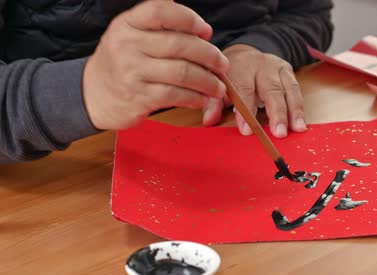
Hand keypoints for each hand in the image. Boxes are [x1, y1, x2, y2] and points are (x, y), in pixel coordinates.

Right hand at [83, 0, 228, 129]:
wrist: (94, 94)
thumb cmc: (122, 62)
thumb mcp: (131, 34)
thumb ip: (159, 25)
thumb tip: (200, 26)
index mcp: (127, 24)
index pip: (160, 11)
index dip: (188, 18)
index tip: (206, 31)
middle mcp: (127, 45)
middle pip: (179, 45)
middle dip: (209, 55)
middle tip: (222, 64)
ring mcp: (132, 72)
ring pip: (182, 73)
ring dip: (207, 80)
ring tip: (218, 86)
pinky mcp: (138, 97)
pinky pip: (176, 95)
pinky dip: (195, 98)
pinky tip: (203, 99)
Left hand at [203, 44, 306, 137]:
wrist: (245, 53)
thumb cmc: (231, 74)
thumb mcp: (218, 84)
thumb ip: (213, 102)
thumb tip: (208, 120)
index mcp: (240, 67)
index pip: (244, 89)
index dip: (246, 111)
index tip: (247, 130)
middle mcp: (261, 66)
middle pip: (271, 89)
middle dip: (277, 112)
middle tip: (279, 133)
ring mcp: (277, 67)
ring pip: (288, 89)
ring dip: (294, 111)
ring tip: (297, 128)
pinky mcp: (289, 71)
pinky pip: (296, 89)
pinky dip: (300, 107)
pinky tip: (301, 123)